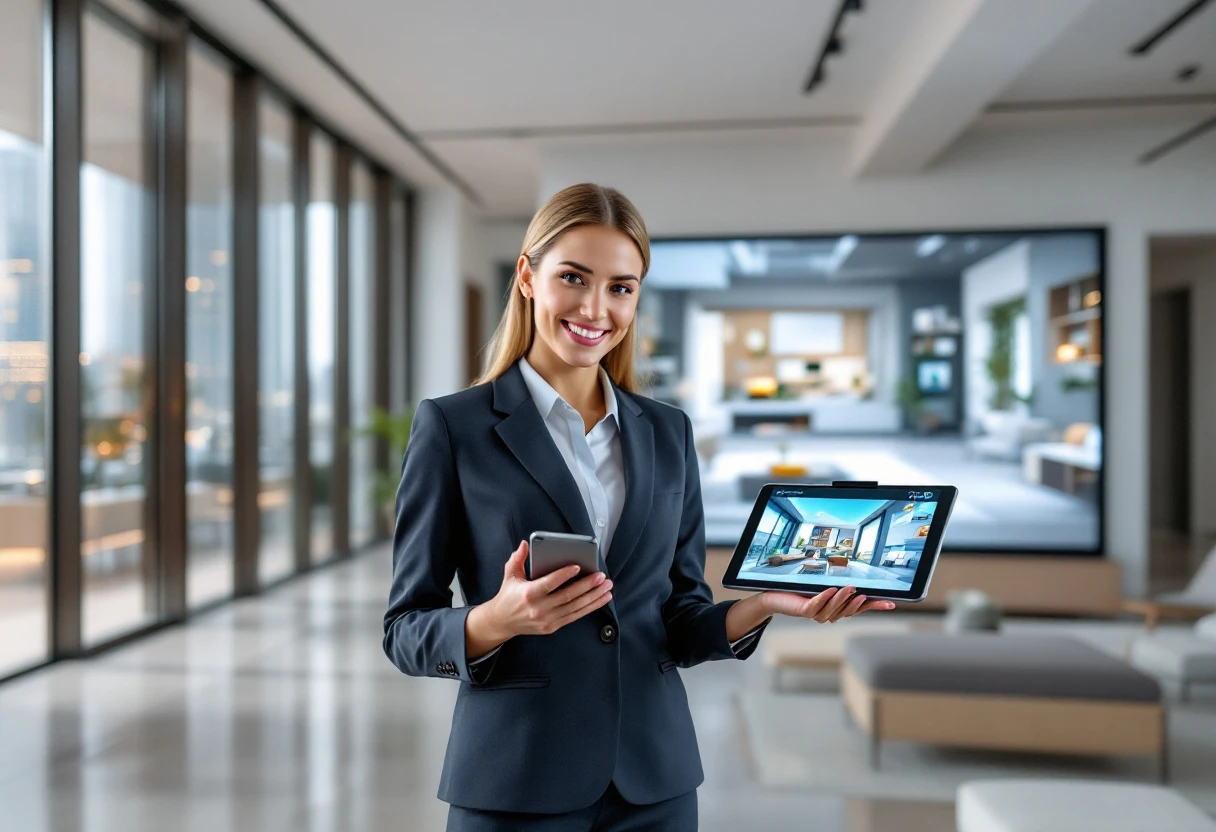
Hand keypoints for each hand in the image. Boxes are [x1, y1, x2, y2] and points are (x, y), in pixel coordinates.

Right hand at [479, 540, 613, 639]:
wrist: (502, 621)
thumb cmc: (508, 595)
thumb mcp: (509, 575)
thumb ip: (517, 558)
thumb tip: (524, 544)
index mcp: (528, 594)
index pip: (549, 584)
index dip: (564, 575)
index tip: (578, 567)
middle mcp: (539, 609)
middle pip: (567, 596)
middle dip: (587, 586)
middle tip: (601, 576)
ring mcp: (547, 620)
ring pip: (575, 608)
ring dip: (594, 597)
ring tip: (607, 587)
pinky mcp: (552, 627)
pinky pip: (575, 616)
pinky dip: (590, 608)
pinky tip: (601, 599)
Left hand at [760, 586, 894, 623]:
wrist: (777, 595)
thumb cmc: (801, 590)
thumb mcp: (826, 585)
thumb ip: (842, 585)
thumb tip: (861, 577)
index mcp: (837, 609)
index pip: (860, 609)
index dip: (874, 607)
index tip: (890, 603)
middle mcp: (829, 614)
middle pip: (848, 611)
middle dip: (857, 604)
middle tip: (864, 594)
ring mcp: (817, 614)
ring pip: (833, 609)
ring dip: (842, 598)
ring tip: (849, 587)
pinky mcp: (805, 610)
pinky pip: (817, 604)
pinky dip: (824, 597)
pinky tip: (830, 589)